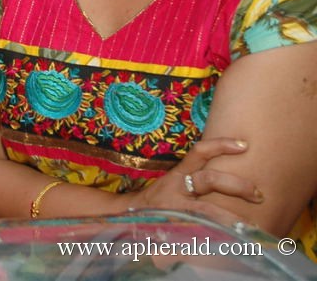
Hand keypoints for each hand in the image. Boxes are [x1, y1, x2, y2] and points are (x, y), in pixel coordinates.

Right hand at [123, 137, 262, 224]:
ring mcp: (176, 209)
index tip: (244, 145)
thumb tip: (231, 175)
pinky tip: (229, 243)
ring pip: (207, 210)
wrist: (130, 216)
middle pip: (210, 180)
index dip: (220, 145)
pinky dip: (215, 237)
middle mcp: (177, 188)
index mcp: (178, 173)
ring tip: (250, 226)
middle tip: (259, 194)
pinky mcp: (175, 227)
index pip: (199, 152)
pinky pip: (199, 232)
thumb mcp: (174, 182)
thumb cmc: (159, 198)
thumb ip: (196, 178)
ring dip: (231, 218)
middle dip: (238, 186)